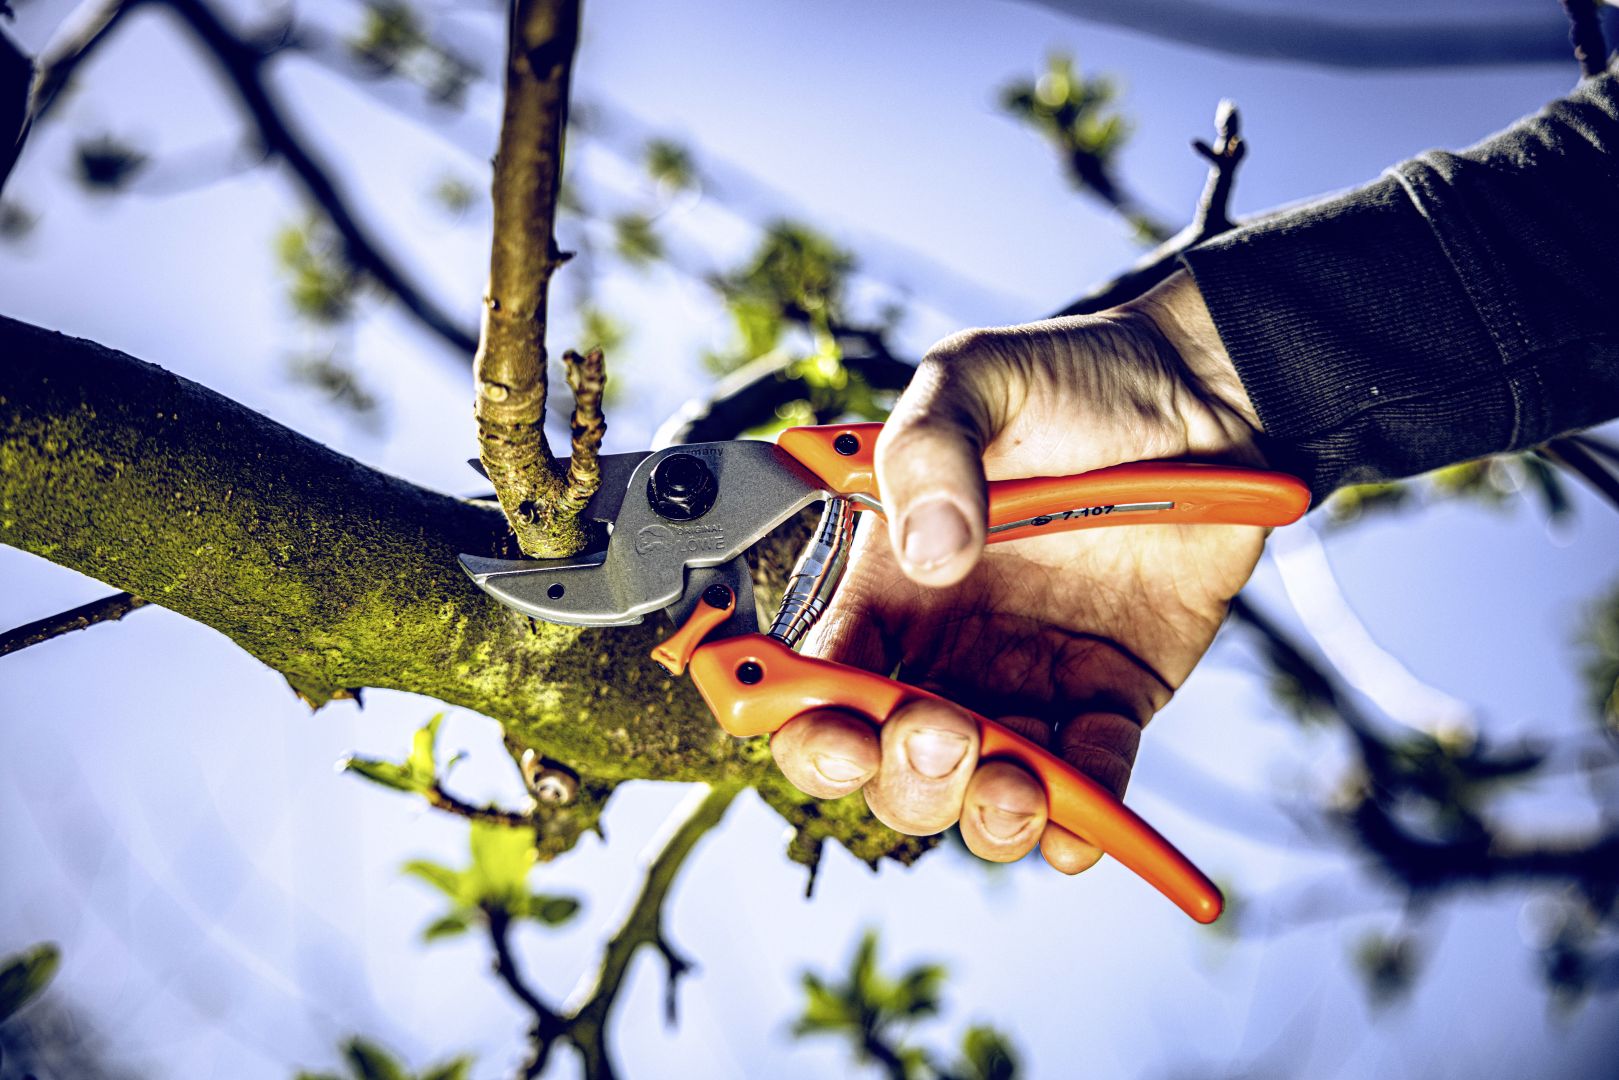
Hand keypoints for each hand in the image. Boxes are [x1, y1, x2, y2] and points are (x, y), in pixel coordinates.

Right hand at [769, 271, 1271, 871]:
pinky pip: (1090, 779)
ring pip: (980, 792)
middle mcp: (945, 646)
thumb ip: (929, 447)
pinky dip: (1084, 821)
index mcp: (889, 581)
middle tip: (942, 730)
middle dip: (903, 775)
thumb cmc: (1076, 379)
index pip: (820, 678)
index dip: (809, 725)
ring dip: (984, 816)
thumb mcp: (977, 377)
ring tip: (1014, 785)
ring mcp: (1027, 678)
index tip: (835, 731)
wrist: (1205, 394)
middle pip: (892, 761)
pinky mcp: (1110, 697)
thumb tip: (930, 554)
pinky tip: (1081, 823)